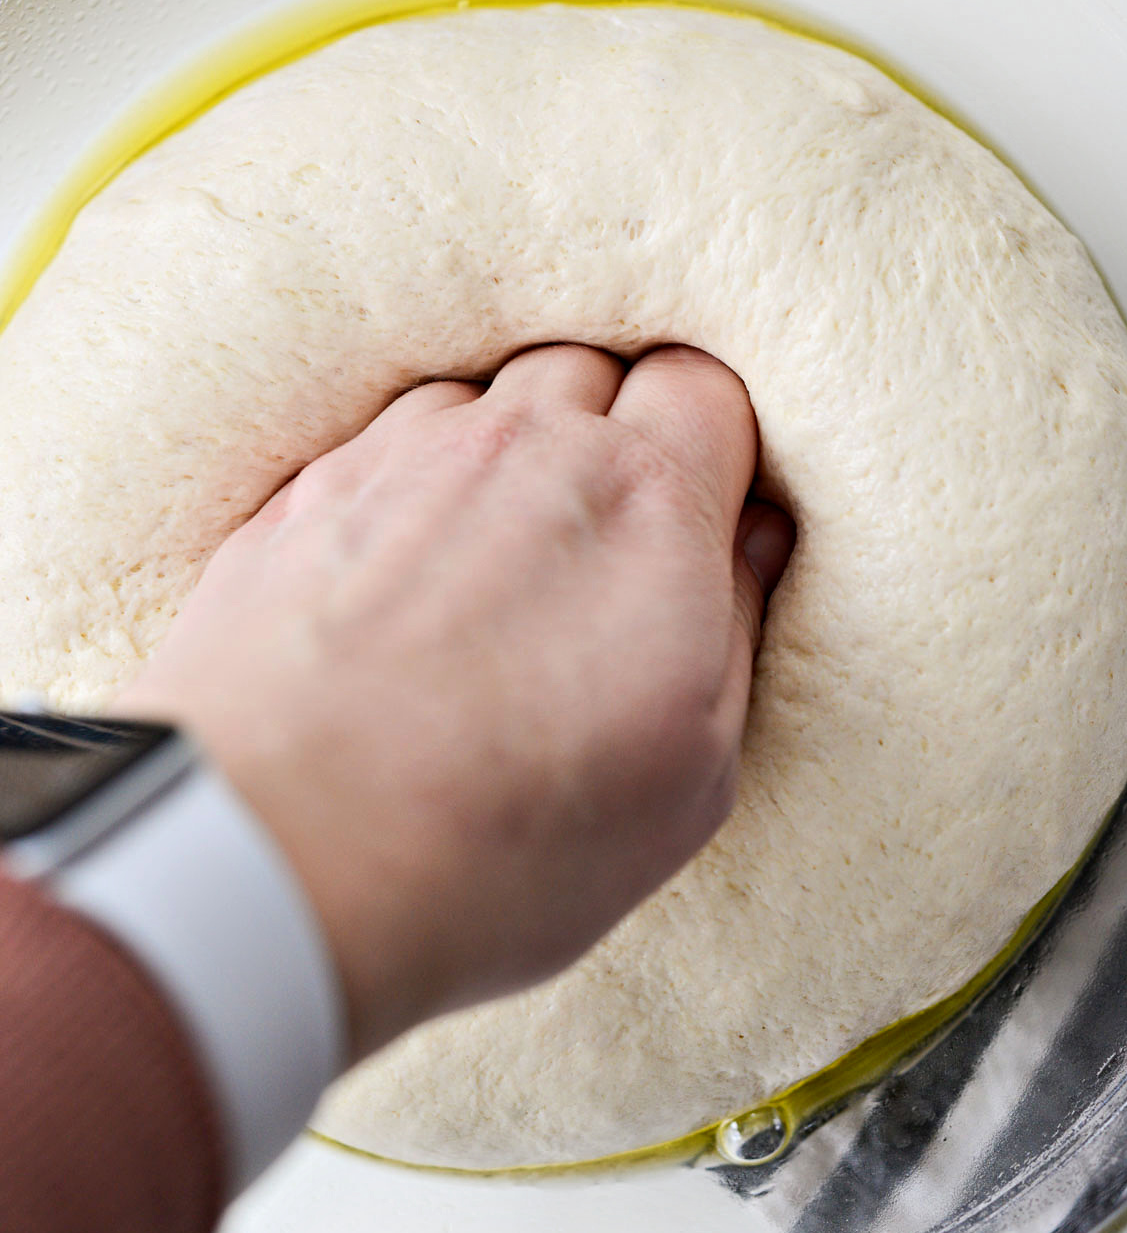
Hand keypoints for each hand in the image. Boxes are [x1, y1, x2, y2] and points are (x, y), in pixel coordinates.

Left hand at [119, 345, 793, 1058]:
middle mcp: (523, 451)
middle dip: (614, 433)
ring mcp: (399, 460)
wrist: (272, 861)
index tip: (703, 515)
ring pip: (484, 399)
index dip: (712, 446)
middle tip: (605, 550)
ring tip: (495, 566)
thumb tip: (748, 540)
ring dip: (507, 454)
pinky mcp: (302, 496)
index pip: (705, 389)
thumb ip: (734, 630)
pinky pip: (384, 442)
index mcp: (646, 506)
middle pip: (594, 371)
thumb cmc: (499, 847)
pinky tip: (403, 578)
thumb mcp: (687, 780)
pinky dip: (412, 485)